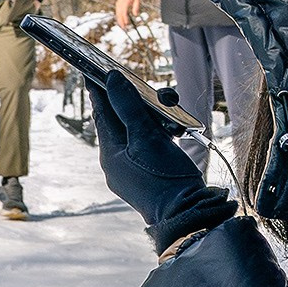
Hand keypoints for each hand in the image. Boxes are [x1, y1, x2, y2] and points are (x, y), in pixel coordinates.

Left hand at [89, 70, 232, 250]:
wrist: (189, 215)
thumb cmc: (165, 178)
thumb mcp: (147, 137)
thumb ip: (129, 107)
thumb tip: (112, 78)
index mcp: (110, 154)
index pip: (102, 114)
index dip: (102, 91)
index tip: (98, 72)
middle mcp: (119, 163)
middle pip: (125, 123)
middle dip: (141, 105)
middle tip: (154, 92)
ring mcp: (135, 171)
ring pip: (142, 135)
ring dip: (158, 120)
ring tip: (174, 115)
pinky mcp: (152, 177)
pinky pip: (153, 149)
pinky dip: (164, 137)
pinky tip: (178, 133)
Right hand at [114, 0, 141, 28]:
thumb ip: (136, 7)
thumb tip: (136, 15)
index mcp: (125, 1)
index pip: (124, 11)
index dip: (125, 17)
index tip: (127, 23)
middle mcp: (120, 3)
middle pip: (119, 13)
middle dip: (121, 21)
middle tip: (124, 28)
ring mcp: (118, 3)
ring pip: (117, 13)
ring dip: (119, 20)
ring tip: (122, 27)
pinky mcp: (118, 4)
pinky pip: (117, 12)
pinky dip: (119, 17)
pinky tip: (121, 22)